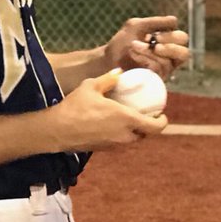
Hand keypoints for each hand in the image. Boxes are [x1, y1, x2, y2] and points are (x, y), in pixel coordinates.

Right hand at [48, 69, 166, 151]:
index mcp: (126, 119)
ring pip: (132, 140)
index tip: (162, 115)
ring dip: (134, 131)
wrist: (57, 130)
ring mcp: (114, 144)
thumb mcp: (91, 86)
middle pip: (144, 134)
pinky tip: (111, 125)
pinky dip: (121, 135)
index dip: (162, 122)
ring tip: (129, 119)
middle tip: (146, 115)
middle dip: (148, 126)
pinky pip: (119, 142)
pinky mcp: (104, 149)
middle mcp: (124, 134)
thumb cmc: (75, 106)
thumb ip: (108, 79)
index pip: (155, 127)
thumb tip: (119, 72)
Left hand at [103, 16, 189, 81]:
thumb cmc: (121, 43)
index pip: (182, 39)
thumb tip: (174, 20)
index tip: (156, 34)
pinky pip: (156, 72)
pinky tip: (134, 56)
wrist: (106, 61)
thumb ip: (155, 22)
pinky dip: (145, 61)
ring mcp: (162, 73)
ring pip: (167, 63)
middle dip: (169, 48)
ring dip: (149, 52)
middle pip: (184, 54)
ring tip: (133, 47)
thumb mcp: (136, 26)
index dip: (172, 36)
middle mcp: (169, 60)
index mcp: (168, 44)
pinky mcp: (154, 83)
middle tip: (155, 45)